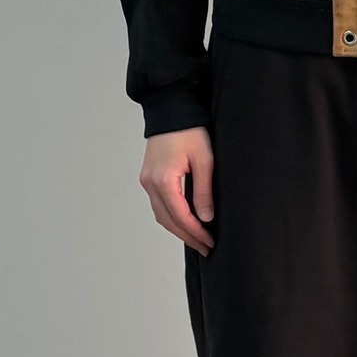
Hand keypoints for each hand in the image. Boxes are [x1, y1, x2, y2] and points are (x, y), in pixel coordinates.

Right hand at [140, 127, 215, 255]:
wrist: (171, 109)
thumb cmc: (190, 131)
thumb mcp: (204, 160)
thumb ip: (203, 191)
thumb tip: (205, 219)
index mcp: (163, 180)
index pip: (179, 216)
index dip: (195, 232)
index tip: (209, 242)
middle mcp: (150, 183)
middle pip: (167, 220)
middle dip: (187, 236)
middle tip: (205, 247)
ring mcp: (146, 181)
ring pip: (161, 215)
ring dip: (178, 229)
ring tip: (197, 239)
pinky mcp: (149, 177)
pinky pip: (159, 205)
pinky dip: (171, 217)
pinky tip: (185, 222)